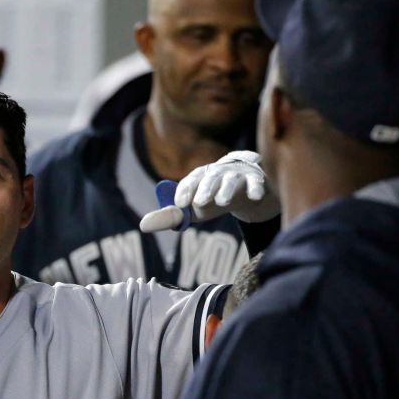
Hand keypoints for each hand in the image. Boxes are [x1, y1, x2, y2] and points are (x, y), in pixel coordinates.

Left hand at [140, 151, 279, 232]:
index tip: (180, 204)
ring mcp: (237, 175)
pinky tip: (254, 197)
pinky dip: (255, 188)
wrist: (243, 192)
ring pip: (231, 180)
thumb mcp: (190, 210)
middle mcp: (216, 173)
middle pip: (210, 178)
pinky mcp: (255, 179)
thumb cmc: (210, 200)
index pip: (189, 181)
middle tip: (199, 204)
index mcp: (198, 177)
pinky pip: (256, 181)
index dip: (184, 190)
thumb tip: (143, 225)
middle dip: (204, 189)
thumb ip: (169, 216)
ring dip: (226, 190)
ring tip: (222, 202)